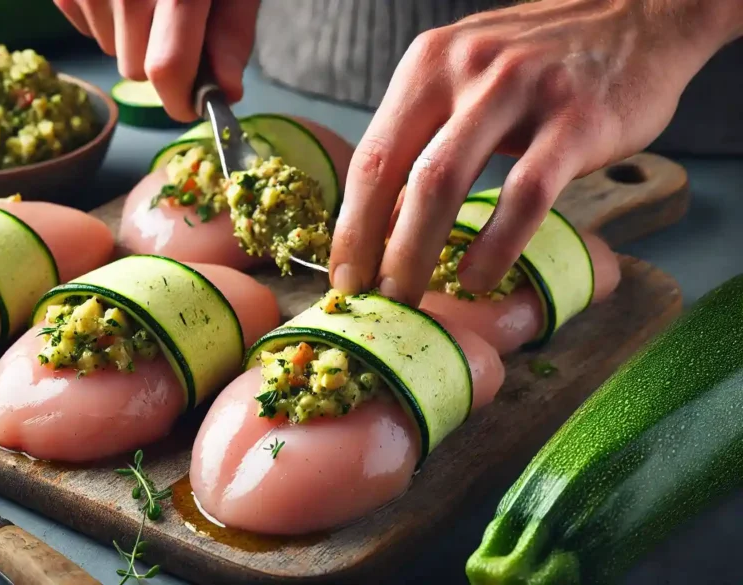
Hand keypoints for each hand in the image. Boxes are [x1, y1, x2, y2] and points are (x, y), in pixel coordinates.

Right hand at [54, 0, 260, 120]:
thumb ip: (232, 30)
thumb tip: (225, 90)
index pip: (165, 67)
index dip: (183, 99)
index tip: (196, 104)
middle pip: (136, 66)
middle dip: (162, 58)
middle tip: (180, 22)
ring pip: (108, 49)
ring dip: (132, 36)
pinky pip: (85, 25)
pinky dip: (107, 16)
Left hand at [329, 0, 742, 304]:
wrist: (643, 16)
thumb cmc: (544, 62)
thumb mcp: (469, 78)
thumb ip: (428, 136)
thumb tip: (383, 218)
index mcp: (429, 63)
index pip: (370, 154)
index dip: (349, 223)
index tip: (342, 274)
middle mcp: (465, 69)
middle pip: (395, 174)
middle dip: (375, 248)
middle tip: (370, 298)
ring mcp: (520, 90)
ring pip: (444, 183)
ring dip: (418, 252)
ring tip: (411, 298)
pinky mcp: (576, 119)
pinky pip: (524, 194)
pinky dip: (496, 243)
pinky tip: (479, 276)